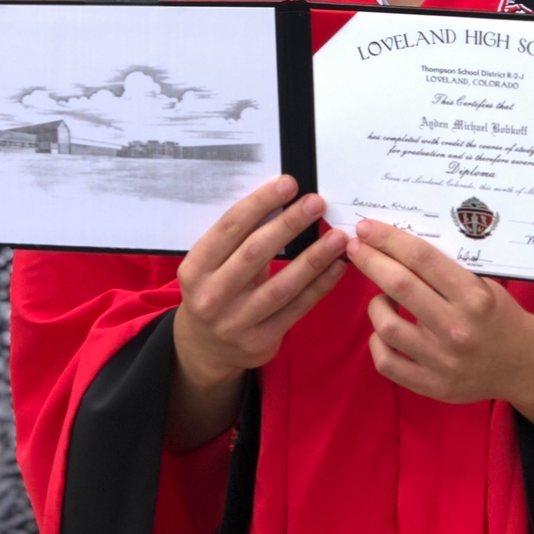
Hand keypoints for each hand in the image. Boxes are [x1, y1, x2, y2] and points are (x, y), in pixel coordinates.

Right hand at [175, 176, 348, 389]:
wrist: (204, 349)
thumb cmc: (215, 293)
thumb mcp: (210, 267)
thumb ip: (239, 241)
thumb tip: (283, 202)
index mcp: (196, 268)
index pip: (230, 228)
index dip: (260, 203)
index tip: (287, 184)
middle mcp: (211, 296)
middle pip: (255, 253)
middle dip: (289, 224)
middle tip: (316, 203)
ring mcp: (235, 322)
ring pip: (281, 285)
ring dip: (313, 258)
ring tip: (337, 237)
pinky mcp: (259, 342)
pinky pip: (296, 309)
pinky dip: (319, 286)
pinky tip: (336, 267)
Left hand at [345, 218, 533, 453]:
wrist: (524, 365)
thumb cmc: (500, 316)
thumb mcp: (485, 285)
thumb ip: (446, 271)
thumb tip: (397, 245)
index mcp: (474, 297)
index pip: (422, 259)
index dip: (389, 239)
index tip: (367, 228)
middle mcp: (457, 328)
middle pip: (399, 285)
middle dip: (370, 261)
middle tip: (355, 247)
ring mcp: (443, 360)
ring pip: (386, 325)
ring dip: (376, 304)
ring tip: (383, 297)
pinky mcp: (433, 385)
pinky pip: (387, 362)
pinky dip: (378, 342)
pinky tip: (385, 330)